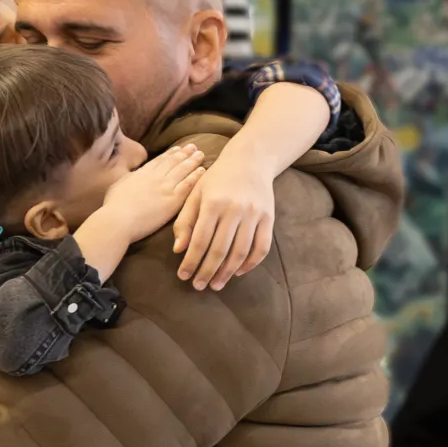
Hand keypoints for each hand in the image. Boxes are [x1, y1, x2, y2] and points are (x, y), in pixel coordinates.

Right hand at [100, 144, 205, 246]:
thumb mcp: (117, 186)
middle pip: (173, 162)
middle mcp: (155, 177)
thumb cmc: (113, 208)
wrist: (118, 220)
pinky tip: (202, 171)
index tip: (178, 148)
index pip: (159, 161)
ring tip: (201, 154)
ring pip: (182, 170)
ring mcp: (165, 187)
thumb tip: (132, 176)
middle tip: (193, 147)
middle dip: (184, 153)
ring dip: (192, 161)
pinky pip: (187, 185)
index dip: (170, 154)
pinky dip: (195, 176)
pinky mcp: (172, 200)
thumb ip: (128, 179)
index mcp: (141, 174)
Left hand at [173, 145, 274, 290]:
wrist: (250, 160)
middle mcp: (235, 209)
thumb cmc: (217, 180)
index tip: (183, 276)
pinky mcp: (268, 217)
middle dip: (207, 272)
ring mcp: (254, 214)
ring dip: (227, 273)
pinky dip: (250, 263)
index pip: (199, 240)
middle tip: (198, 286)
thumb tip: (178, 250)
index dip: (191, 261)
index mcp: (213, 203)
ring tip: (216, 284)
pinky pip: (261, 247)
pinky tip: (237, 272)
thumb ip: (185, 221)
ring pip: (240, 252)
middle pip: (219, 250)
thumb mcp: (196, 194)